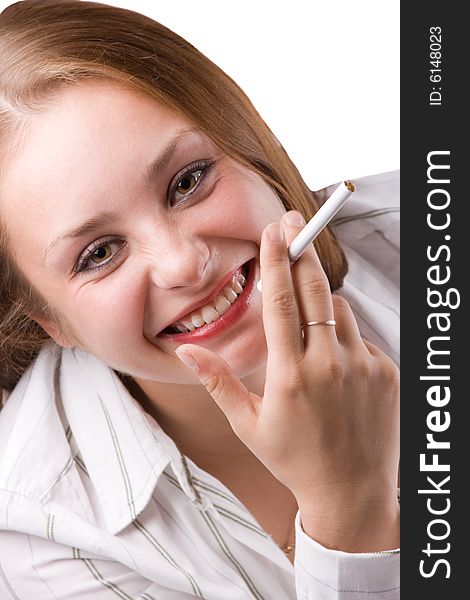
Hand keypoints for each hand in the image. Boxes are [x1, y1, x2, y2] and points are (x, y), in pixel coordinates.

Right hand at [175, 210, 399, 550]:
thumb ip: (217, 381)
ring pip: (339, 309)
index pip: (279, 303)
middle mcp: (328, 365)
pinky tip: (335, 366)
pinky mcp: (385, 371)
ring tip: (309, 330)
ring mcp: (362, 366)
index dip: (274, 261)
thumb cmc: (293, 458)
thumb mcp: (247, 424)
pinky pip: (360, 335)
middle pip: (314, 289)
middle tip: (294, 222)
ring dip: (322, 304)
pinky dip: (343, 337)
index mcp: (289, 376)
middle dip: (301, 251)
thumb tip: (185, 352)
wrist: (351, 490)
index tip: (273, 231)